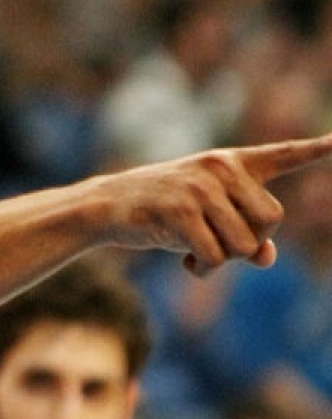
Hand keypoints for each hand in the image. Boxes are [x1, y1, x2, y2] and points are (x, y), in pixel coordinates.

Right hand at [92, 133, 331, 275]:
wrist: (108, 207)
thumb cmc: (164, 212)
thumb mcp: (209, 219)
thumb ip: (246, 234)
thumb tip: (265, 258)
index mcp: (232, 162)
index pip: (284, 154)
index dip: (318, 148)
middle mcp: (220, 167)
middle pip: (272, 221)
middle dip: (250, 244)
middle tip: (219, 245)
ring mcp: (200, 187)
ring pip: (245, 244)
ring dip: (224, 261)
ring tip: (198, 254)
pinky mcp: (180, 211)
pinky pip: (214, 256)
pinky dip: (204, 269)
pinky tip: (186, 263)